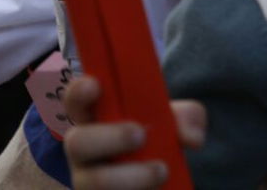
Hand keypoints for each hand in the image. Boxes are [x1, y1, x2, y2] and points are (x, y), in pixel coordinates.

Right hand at [63, 75, 205, 189]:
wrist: (162, 182)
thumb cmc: (157, 142)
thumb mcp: (173, 123)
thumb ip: (187, 118)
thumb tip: (191, 137)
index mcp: (93, 119)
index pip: (75, 101)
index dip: (78, 92)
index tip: (96, 85)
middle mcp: (83, 151)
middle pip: (77, 142)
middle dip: (108, 137)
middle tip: (140, 134)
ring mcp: (88, 181)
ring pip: (94, 182)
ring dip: (130, 176)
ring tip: (162, 171)